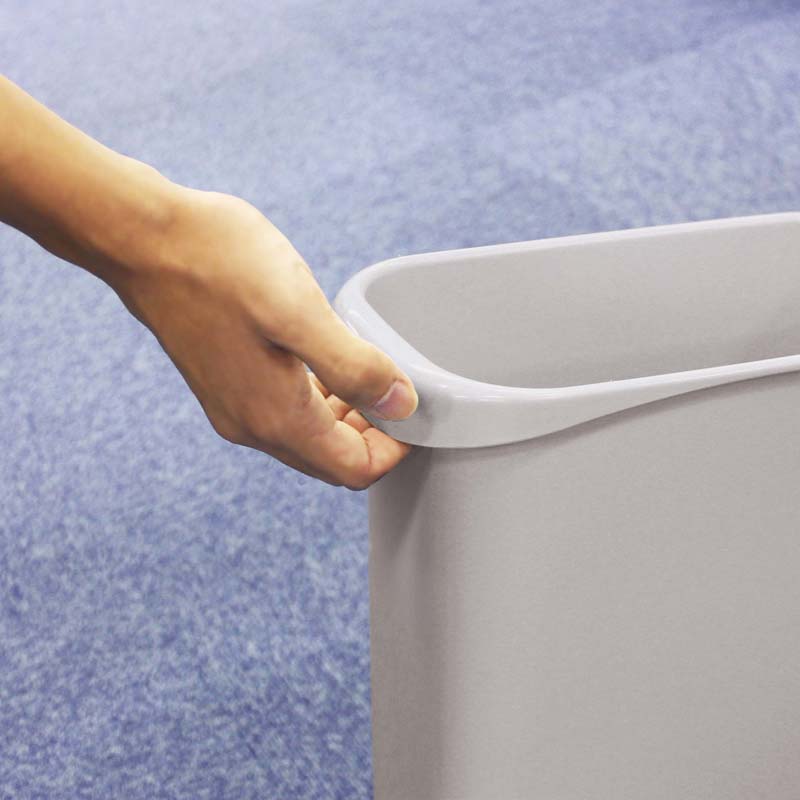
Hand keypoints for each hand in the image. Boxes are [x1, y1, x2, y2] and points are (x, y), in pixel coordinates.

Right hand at [109, 188, 417, 489]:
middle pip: (332, 460)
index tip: (414, 412)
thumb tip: (400, 404)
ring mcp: (234, 407)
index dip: (394, 449)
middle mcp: (252, 426)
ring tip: (369, 370)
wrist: (145, 238)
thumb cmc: (220, 264)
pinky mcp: (224, 384)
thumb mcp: (299, 311)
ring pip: (309, 437)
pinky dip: (318, 399)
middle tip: (397, 389)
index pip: (354, 469)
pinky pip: (284, 412)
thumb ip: (354, 366)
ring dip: (347, 416)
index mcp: (277, 418)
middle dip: (373, 436)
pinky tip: (326, 358)